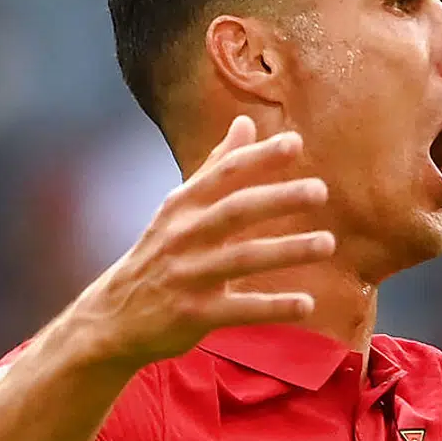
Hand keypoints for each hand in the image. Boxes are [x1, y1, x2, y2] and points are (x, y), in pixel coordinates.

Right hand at [68, 115, 334, 367]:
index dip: (259, 158)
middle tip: (321, 190)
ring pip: (243, 258)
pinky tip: (308, 305)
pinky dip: (274, 307)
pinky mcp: (194, 314)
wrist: (113, 319)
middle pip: (236, 210)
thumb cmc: (159, 256)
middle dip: (278, 199)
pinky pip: (240, 309)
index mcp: (183, 206)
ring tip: (328, 243)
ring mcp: (188, 275)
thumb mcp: (180, 209)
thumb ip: (217, 167)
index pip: (224, 174)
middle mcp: (184, 236)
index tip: (295, 142)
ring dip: (287, 250)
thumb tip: (246, 122)